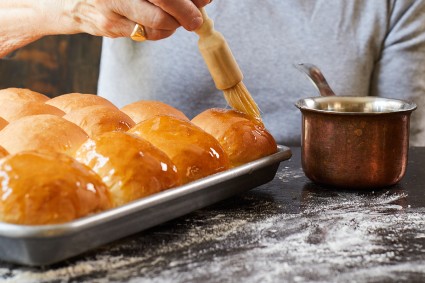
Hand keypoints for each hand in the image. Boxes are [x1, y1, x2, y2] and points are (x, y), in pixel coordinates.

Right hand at [63, 0, 210, 39]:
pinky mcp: (109, 27)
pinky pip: (145, 34)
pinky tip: (159, 25)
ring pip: (157, 23)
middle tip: (197, 20)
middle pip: (164, 0)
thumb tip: (200, 0)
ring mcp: (111, 6)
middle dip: (187, 12)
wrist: (70, 0)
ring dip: (174, 25)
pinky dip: (159, 32)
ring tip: (176, 21)